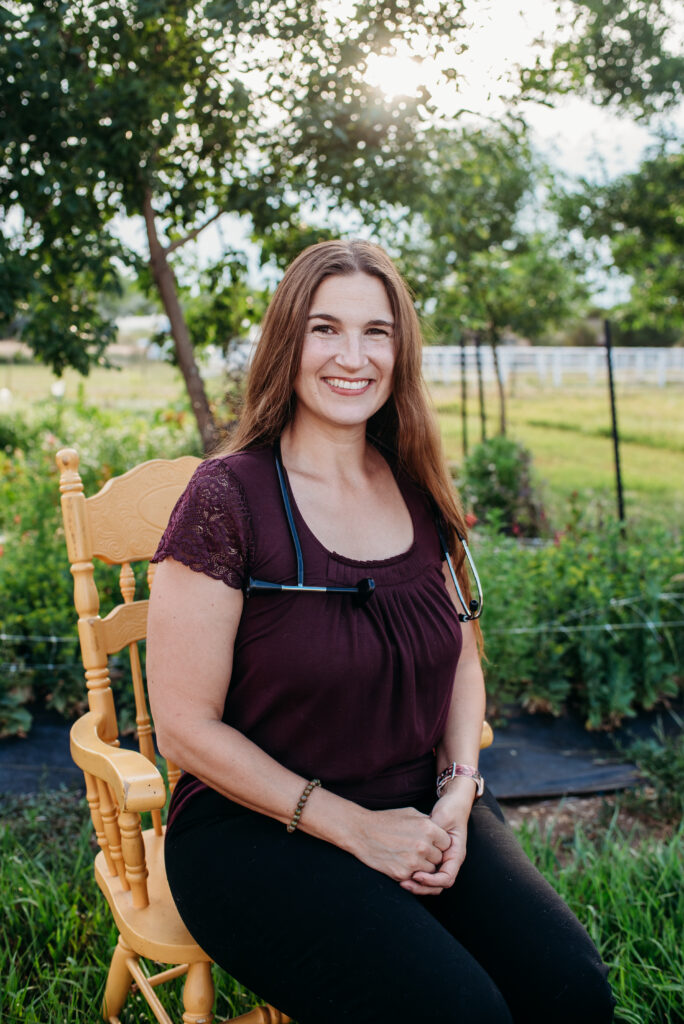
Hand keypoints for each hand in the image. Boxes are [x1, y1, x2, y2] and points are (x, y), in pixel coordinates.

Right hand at [351, 807, 450, 883]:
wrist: (361, 832)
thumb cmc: (386, 821)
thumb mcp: (410, 813)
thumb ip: (428, 822)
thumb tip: (440, 830)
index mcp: (428, 828)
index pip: (446, 843)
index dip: (438, 843)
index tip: (429, 842)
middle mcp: (423, 845)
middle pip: (439, 857)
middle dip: (431, 855)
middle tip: (416, 849)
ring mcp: (414, 861)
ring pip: (430, 870)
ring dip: (423, 866)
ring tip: (408, 855)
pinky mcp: (403, 874)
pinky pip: (416, 878)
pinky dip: (411, 873)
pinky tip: (400, 861)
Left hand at [400, 779, 474, 896]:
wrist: (452, 804)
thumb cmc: (450, 810)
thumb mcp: (443, 818)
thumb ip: (434, 832)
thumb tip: (422, 846)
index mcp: (456, 854)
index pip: (447, 878)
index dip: (432, 881)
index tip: (417, 875)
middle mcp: (449, 861)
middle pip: (438, 886)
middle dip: (422, 888)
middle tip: (405, 883)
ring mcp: (441, 860)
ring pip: (431, 883)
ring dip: (417, 885)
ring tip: (402, 882)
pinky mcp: (431, 858)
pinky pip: (425, 873)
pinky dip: (415, 876)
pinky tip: (402, 873)